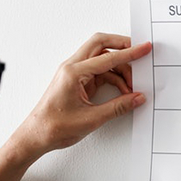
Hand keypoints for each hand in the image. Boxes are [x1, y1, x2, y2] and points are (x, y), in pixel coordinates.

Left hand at [17, 33, 150, 154]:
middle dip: (122, 46)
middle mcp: (72, 67)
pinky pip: (98, 71)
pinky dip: (112, 78)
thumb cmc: (54, 126)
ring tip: (131, 86)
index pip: (107, 57)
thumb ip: (118, 107)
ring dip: (118, 68)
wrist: (36, 136)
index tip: (144, 49)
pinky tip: (122, 90)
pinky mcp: (76, 81)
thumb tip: (136, 98)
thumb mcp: (92, 118)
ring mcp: (74, 73)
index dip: (130, 53)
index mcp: (73, 72)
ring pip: (101, 58)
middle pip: (101, 44)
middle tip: (139, 53)